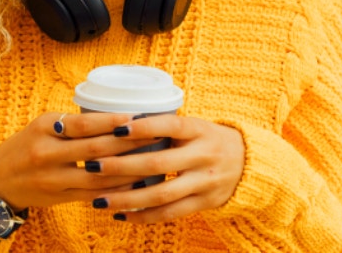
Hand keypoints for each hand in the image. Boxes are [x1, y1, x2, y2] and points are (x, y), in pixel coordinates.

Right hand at [0, 112, 162, 209]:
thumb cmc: (26, 146)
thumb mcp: (42, 126)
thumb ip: (72, 124)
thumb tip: (115, 116)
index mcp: (44, 129)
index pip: (83, 124)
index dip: (112, 121)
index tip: (137, 116)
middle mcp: (47, 154)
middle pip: (95, 149)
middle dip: (128, 142)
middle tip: (155, 135)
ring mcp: (53, 179)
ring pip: (98, 175)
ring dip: (128, 168)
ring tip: (153, 159)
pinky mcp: (59, 197)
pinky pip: (93, 194)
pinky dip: (116, 188)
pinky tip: (135, 182)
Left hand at [83, 115, 244, 223]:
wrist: (249, 163)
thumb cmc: (209, 140)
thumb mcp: (195, 126)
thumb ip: (166, 127)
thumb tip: (118, 124)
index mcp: (200, 130)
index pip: (170, 125)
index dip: (144, 127)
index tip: (115, 128)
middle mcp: (204, 155)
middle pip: (159, 163)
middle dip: (122, 166)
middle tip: (92, 166)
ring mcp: (205, 182)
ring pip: (162, 194)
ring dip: (126, 199)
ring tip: (98, 200)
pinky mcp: (204, 203)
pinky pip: (170, 213)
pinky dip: (143, 216)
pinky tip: (121, 215)